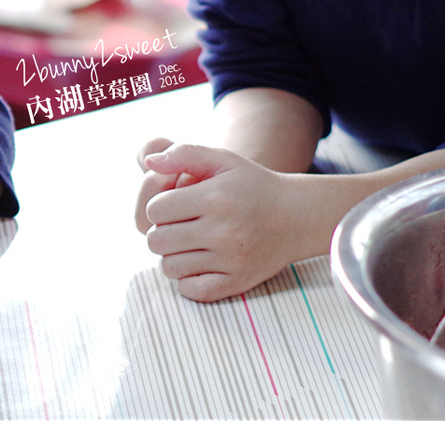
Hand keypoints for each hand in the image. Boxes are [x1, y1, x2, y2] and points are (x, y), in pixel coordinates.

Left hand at [139, 143, 316, 301]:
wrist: (295, 216)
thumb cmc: (251, 185)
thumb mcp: (221, 159)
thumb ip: (182, 154)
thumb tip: (148, 162)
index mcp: (215, 198)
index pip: (154, 210)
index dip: (157, 206)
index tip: (173, 204)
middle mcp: (224, 231)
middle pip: (157, 240)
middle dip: (161, 230)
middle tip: (178, 224)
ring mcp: (232, 260)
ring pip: (169, 267)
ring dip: (172, 254)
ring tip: (188, 242)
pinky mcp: (238, 283)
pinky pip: (190, 290)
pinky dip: (187, 279)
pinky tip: (198, 262)